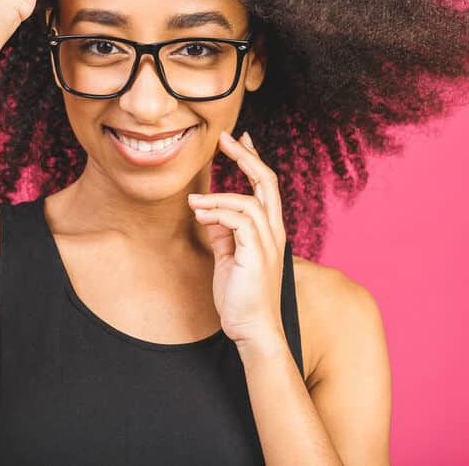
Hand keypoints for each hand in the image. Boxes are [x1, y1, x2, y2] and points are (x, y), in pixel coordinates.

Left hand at [187, 130, 288, 351]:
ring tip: (193, 202)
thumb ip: (223, 233)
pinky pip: (239, 219)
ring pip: (248, 201)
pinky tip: (199, 214)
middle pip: (267, 182)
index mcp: (270, 231)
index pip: (266, 187)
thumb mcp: (228, 258)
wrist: (252, 330)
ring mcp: (268, 243)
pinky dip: (217, 212)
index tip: (239, 140)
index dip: (253, 160)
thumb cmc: (240, 298)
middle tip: (225, 138)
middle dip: (246, 157)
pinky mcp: (257, 253)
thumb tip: (208, 213)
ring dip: (217, 197)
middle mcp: (275, 232)